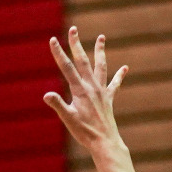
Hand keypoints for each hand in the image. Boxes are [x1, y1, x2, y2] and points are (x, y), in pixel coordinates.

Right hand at [45, 29, 127, 157]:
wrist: (105, 142)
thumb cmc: (85, 133)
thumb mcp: (68, 119)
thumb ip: (58, 105)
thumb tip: (46, 95)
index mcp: (80, 90)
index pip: (67, 68)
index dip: (59, 53)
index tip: (53, 39)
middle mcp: (92, 87)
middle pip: (83, 61)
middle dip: (76, 44)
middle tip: (73, 29)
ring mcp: (101, 92)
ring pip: (100, 67)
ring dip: (99, 52)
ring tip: (101, 37)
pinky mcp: (108, 99)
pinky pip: (114, 85)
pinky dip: (119, 76)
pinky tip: (125, 68)